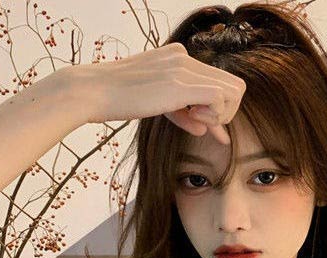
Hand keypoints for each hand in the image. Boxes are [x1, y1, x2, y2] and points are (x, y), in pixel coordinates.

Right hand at [68, 42, 245, 143]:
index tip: (205, 127)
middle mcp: (184, 57)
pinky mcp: (181, 83)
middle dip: (225, 112)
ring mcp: (183, 67)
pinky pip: (221, 98)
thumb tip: (205, 130)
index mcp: (177, 57)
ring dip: (221, 114)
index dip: (219, 108)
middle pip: (233, 85)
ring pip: (233, 90)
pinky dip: (215, 115)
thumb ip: (183, 112)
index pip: (216, 80)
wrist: (93, 91)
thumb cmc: (117, 99)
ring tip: (194, 121)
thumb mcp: (155, 103)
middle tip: (202, 125)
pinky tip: (194, 121)